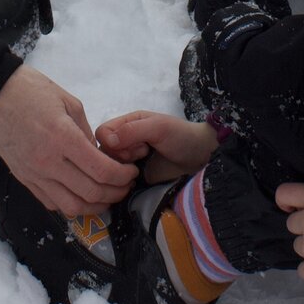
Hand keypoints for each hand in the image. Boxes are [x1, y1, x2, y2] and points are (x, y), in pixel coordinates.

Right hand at [0, 65, 136, 214]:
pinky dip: (71, 205)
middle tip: (125, 186)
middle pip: (90, 193)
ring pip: (71, 206)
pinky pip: (52, 203)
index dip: (122, 176)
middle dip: (115, 193)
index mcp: (63, 138)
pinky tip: (81, 195)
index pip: (101, 171)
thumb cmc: (33, 91)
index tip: (131, 172)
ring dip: (94, 206)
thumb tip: (98, 155)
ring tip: (107, 197)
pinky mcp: (24, 179)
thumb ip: (86, 132)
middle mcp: (48, 161)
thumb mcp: (69, 103)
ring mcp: (34, 174)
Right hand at [96, 110, 219, 180]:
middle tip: (143, 154)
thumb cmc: (181, 137)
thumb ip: (132, 130)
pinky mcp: (132, 176)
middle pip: (103, 151)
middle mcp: (124, 141)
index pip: (102, 133)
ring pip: (108, 166)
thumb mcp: (158, 127)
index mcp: (127, 123)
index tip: (136, 145)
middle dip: (121, 155)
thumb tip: (106, 141)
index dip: (112, 141)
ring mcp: (127, 160)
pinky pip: (117, 180)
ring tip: (143, 164)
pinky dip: (124, 180)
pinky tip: (139, 178)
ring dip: (123, 167)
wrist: (200, 158)